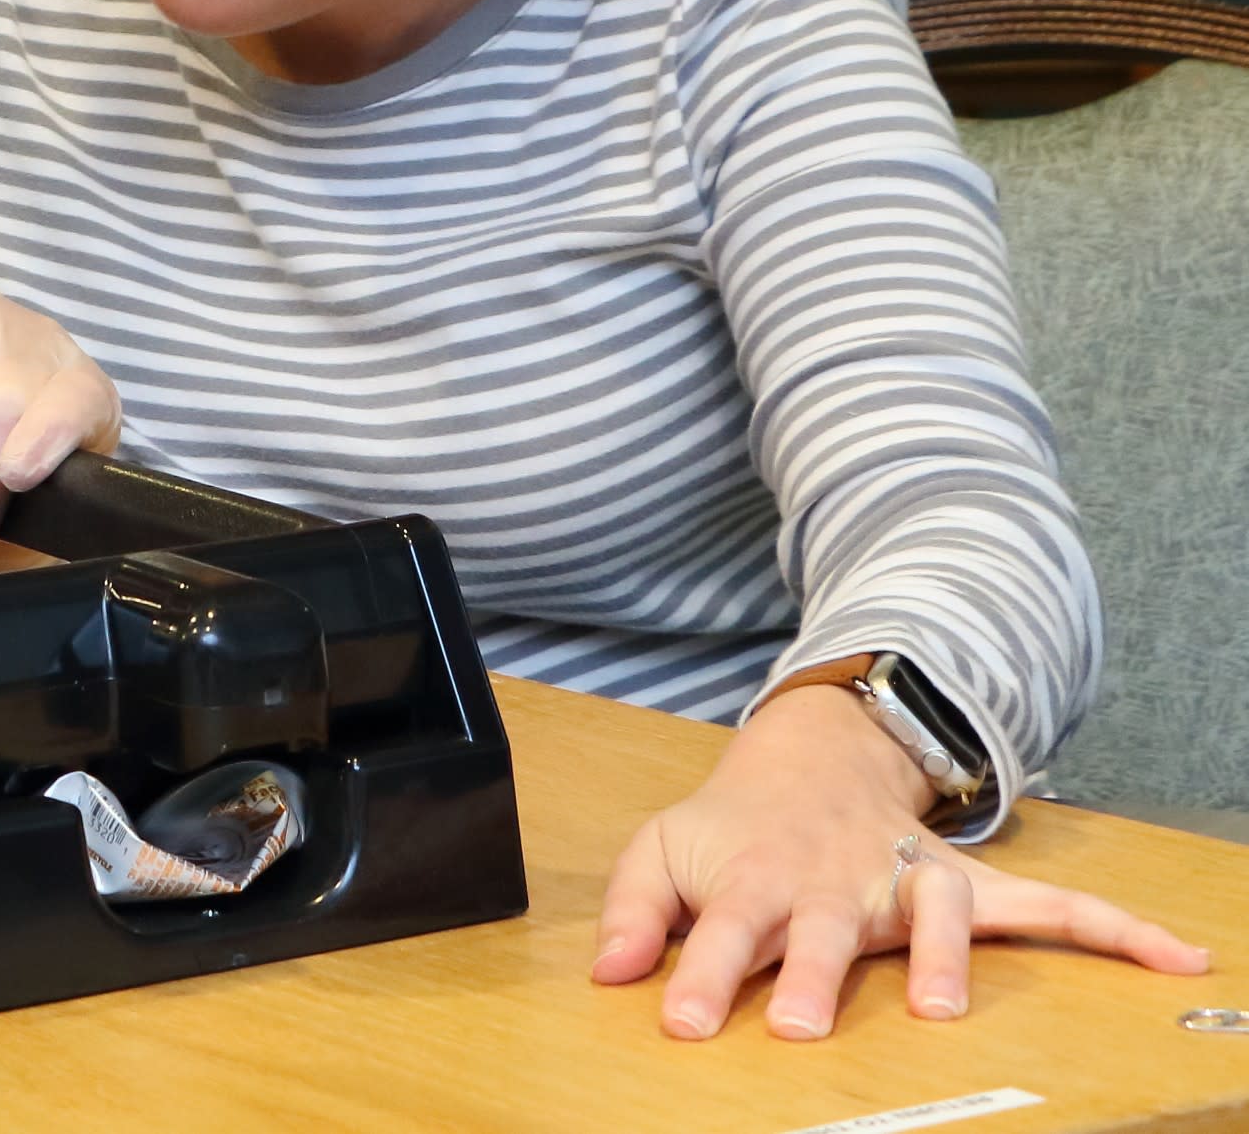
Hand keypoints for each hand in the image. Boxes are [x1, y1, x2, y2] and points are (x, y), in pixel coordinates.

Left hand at [594, 685, 1210, 1038]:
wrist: (812, 754)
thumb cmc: (734, 824)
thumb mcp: (664, 849)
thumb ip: (635, 912)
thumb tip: (605, 973)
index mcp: (757, 875)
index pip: (720, 929)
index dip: (695, 973)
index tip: (678, 1020)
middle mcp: (836, 878)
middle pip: (824, 927)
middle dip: (811, 974)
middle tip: (798, 1025)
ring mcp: (905, 879)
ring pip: (933, 914)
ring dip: (942, 959)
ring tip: (941, 1012)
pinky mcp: (963, 886)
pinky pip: (1047, 908)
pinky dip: (1114, 930)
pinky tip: (1174, 956)